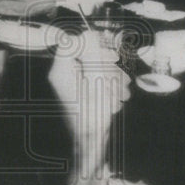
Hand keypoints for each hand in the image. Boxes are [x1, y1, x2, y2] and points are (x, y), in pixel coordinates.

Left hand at [49, 46, 130, 178]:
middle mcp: (62, 77)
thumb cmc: (92, 118)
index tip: (112, 56)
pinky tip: (118, 99)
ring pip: (94, 69)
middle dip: (108, 66)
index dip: (94, 43)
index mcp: (61, 71)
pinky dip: (109, 88)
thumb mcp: (96, 82)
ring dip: (112, 79)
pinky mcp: (80, 96)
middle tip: (122, 79)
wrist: (89, 150)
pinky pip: (95, 82)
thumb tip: (90, 34)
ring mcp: (71, 87)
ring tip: (122, 93)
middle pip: (86, 55)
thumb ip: (92, 56)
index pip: (72, 42)